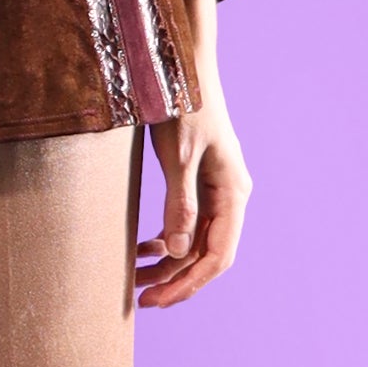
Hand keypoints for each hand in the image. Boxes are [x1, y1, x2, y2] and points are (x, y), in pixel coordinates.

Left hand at [137, 0, 248, 308]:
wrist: (183, 65)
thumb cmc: (183, 106)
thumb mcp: (178, 156)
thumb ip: (179, 204)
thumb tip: (175, 252)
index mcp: (233, 193)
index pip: (217, 256)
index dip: (188, 283)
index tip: (158, 300)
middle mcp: (229, 196)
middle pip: (206, 254)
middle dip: (175, 280)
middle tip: (140, 300)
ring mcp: (215, 190)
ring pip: (194, 241)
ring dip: (167, 264)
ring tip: (134, 280)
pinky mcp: (198, 182)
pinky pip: (186, 224)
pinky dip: (165, 240)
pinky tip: (141, 249)